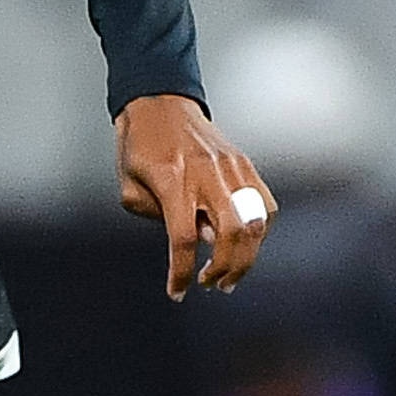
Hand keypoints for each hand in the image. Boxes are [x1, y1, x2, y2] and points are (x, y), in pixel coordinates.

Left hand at [116, 93, 272, 298]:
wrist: (160, 103)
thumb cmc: (140, 146)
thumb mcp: (131, 187)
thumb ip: (158, 217)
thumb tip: (196, 240)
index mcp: (172, 180)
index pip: (183, 239)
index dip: (182, 272)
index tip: (178, 292)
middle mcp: (205, 174)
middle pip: (231, 232)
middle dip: (227, 268)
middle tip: (214, 285)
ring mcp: (230, 167)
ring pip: (256, 221)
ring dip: (248, 256)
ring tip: (232, 274)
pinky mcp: (244, 164)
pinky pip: (264, 204)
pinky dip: (260, 230)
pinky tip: (246, 243)